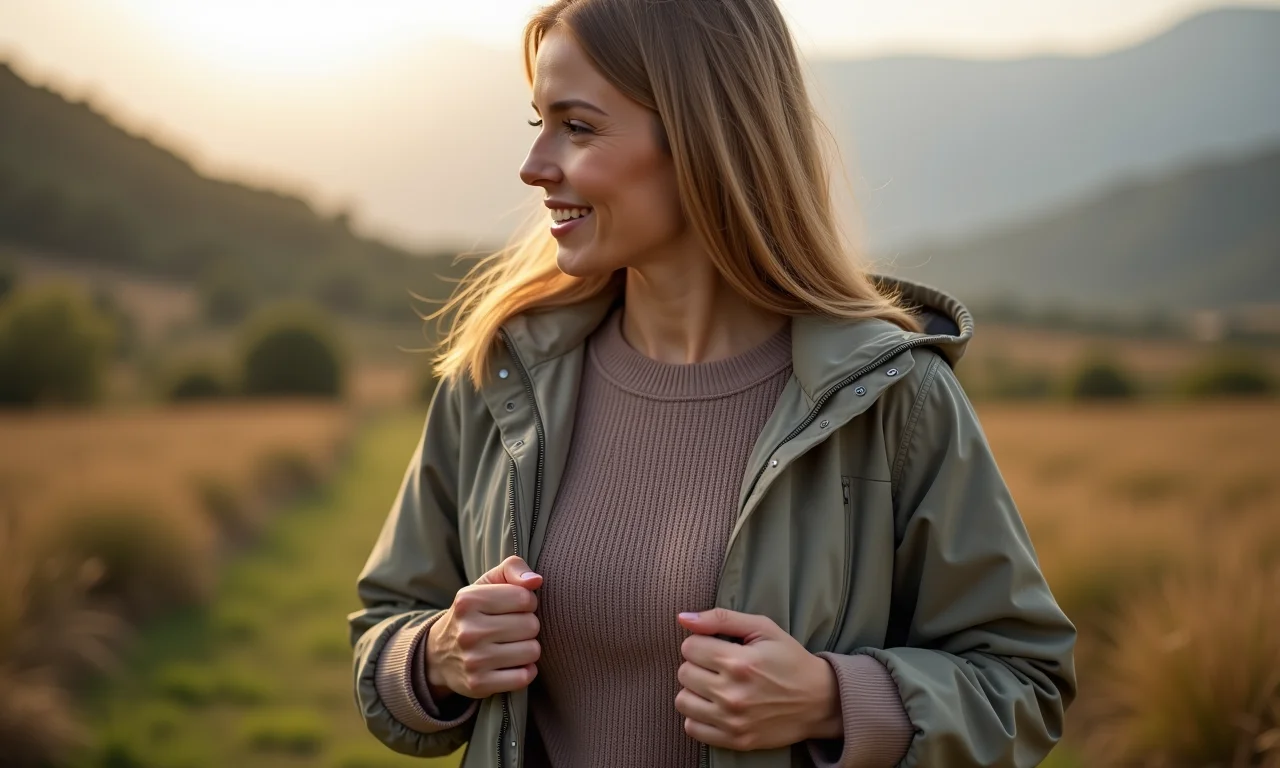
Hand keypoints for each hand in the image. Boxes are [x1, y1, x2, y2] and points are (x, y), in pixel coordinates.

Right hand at [425, 555, 542, 699]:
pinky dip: (525, 671)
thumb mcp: (485, 583)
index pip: (525, 598)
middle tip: (511, 628)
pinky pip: (523, 677)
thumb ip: (512, 568)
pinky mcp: (479, 685)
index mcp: (468, 600)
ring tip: (511, 645)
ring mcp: (473, 660)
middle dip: (528, 625)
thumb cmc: (472, 613)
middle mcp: (468, 631)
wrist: (438, 654)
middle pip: (531, 625)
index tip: (513, 607)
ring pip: (532, 651)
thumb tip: (536, 580)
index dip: (527, 602)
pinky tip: (512, 664)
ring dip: (528, 648)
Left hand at [675, 608, 841, 750]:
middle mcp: (732, 693)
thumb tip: (682, 618)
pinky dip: (698, 716)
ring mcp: (732, 720)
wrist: (819, 700)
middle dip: (697, 665)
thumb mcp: (763, 628)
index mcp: (739, 662)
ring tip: (714, 686)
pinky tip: (715, 706)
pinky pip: (692, 727)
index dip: (701, 643)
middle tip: (718, 666)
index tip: (718, 647)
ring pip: (682, 700)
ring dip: (695, 691)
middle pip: (684, 672)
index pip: (689, 647)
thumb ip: (721, 618)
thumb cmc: (790, 659)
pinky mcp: (735, 740)